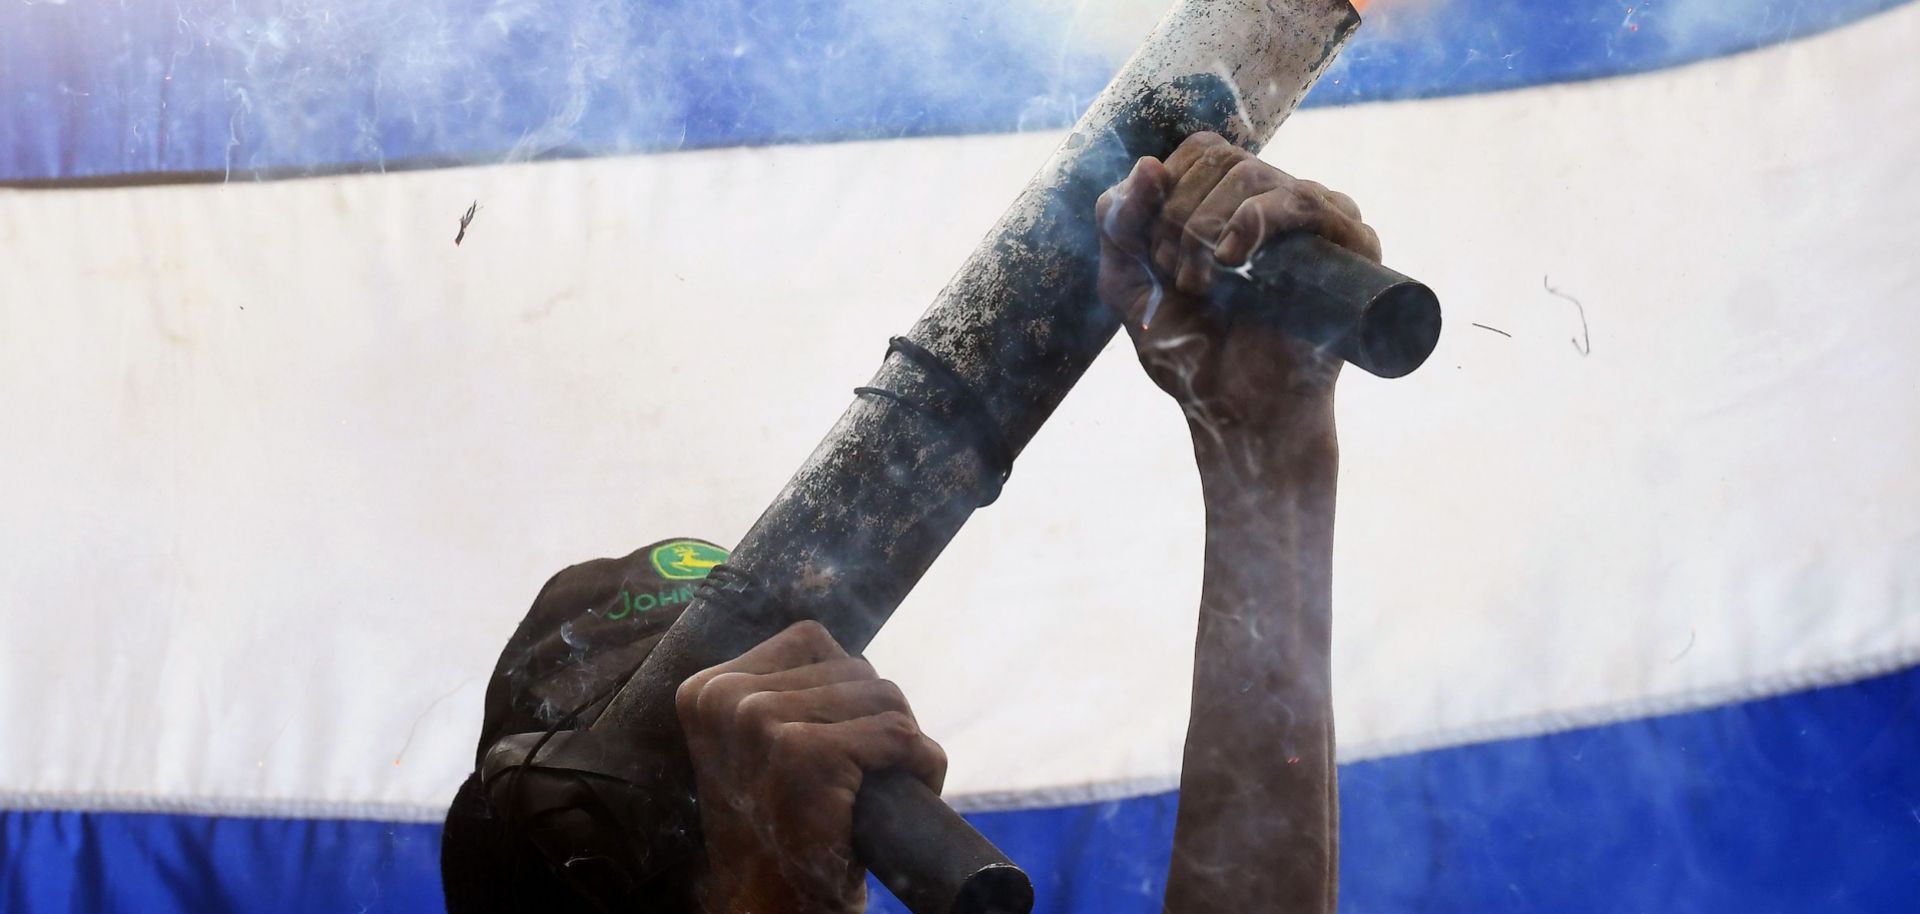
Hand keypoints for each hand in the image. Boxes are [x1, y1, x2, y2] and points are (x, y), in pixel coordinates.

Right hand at [676, 621, 945, 913]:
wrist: (770, 907)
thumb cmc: (778, 831)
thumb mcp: (755, 747)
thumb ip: (780, 689)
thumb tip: (833, 630)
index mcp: (708, 689)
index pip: (813, 640)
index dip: (846, 689)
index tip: (839, 743)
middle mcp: (726, 699)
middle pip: (854, 666)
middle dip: (876, 717)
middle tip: (862, 775)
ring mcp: (761, 723)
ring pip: (884, 696)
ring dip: (901, 743)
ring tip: (877, 788)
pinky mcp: (806, 755)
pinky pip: (899, 735)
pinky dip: (922, 766)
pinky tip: (904, 796)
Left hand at [1095, 132, 1380, 436]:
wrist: (1237, 412)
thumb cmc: (1191, 349)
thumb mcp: (1127, 280)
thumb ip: (1118, 221)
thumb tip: (1150, 163)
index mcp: (1235, 199)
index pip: (1200, 149)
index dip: (1162, 191)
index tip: (1151, 255)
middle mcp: (1280, 199)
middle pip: (1220, 156)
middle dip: (1176, 215)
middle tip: (1175, 278)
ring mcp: (1319, 219)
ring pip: (1251, 173)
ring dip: (1202, 226)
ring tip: (1199, 285)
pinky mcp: (1351, 245)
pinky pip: (1302, 200)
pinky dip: (1254, 218)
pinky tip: (1230, 258)